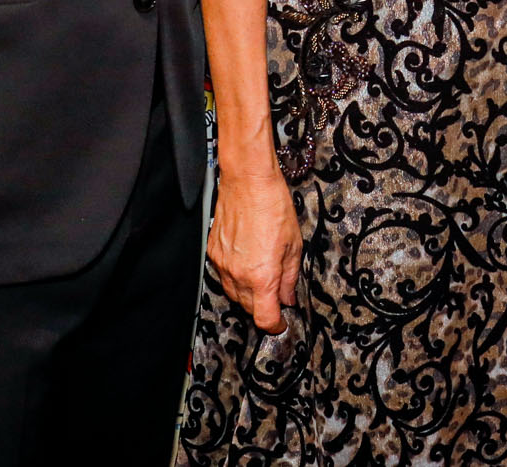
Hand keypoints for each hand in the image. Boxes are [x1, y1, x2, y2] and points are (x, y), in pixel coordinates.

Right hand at [208, 168, 302, 333]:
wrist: (248, 181)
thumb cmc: (274, 206)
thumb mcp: (294, 244)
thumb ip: (290, 277)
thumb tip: (288, 298)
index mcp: (262, 276)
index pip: (264, 318)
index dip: (275, 326)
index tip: (281, 324)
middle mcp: (238, 275)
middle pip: (248, 308)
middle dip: (263, 306)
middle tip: (276, 293)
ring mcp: (222, 265)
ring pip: (234, 294)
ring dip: (248, 293)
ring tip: (262, 273)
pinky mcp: (212, 253)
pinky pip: (223, 276)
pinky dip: (235, 276)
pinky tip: (247, 260)